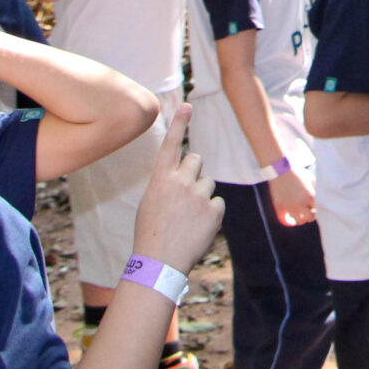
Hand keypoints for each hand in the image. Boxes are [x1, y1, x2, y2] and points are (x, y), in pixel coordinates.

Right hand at [130, 105, 222, 273]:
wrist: (159, 263)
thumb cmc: (150, 234)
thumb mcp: (151, 203)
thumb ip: (168, 185)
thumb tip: (186, 178)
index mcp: (160, 179)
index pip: (170, 144)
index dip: (179, 123)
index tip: (187, 105)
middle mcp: (180, 181)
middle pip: (196, 160)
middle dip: (194, 172)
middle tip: (185, 194)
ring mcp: (198, 195)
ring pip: (207, 183)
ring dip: (201, 196)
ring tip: (187, 219)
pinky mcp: (214, 210)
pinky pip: (217, 203)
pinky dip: (211, 213)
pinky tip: (198, 227)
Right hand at [270, 168, 315, 227]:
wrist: (281, 168)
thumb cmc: (297, 172)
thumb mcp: (311, 178)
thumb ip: (314, 190)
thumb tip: (316, 198)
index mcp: (311, 197)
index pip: (318, 210)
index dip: (316, 209)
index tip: (313, 206)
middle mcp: (301, 204)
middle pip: (310, 218)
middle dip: (310, 215)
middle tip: (307, 211)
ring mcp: (290, 206)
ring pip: (298, 221)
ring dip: (300, 219)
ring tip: (299, 215)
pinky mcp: (280, 207)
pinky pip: (284, 220)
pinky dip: (288, 222)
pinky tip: (290, 219)